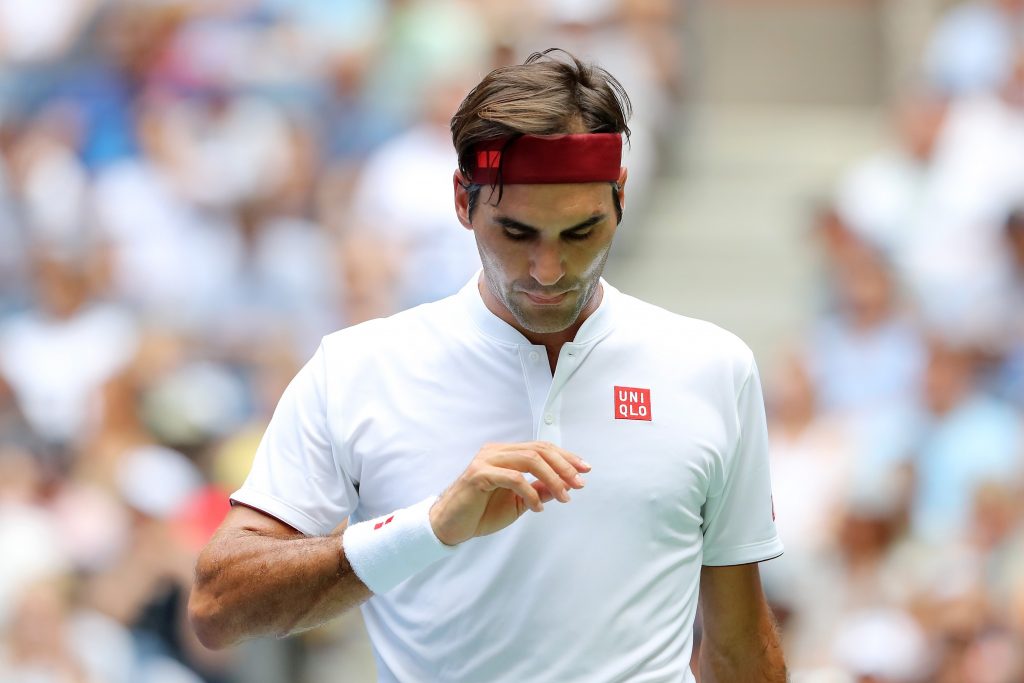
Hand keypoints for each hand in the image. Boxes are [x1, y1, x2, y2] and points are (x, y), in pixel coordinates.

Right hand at [429, 441, 590, 545]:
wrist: (449, 526)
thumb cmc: (479, 512)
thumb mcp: (518, 502)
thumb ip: (538, 490)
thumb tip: (563, 486)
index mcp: (506, 453)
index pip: (542, 448)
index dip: (566, 457)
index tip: (585, 469)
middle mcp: (497, 452)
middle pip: (539, 450)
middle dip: (564, 466)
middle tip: (578, 484)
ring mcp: (487, 461)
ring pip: (530, 460)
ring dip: (552, 478)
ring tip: (564, 497)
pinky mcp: (479, 475)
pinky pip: (513, 478)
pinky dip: (531, 492)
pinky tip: (537, 507)